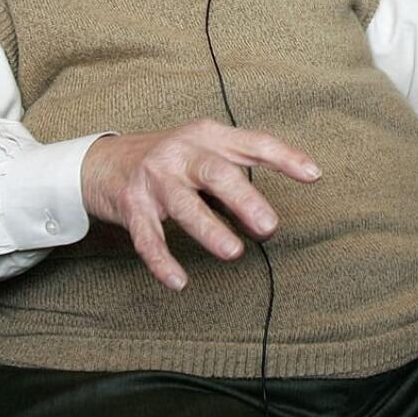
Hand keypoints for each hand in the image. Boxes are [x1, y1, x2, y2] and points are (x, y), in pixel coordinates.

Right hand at [81, 119, 319, 290]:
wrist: (104, 161)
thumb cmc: (170, 160)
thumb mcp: (205, 151)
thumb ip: (238, 171)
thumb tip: (270, 220)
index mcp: (208, 135)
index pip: (253, 143)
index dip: (284, 157)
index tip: (313, 174)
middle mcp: (182, 152)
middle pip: (216, 172)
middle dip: (243, 199)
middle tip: (269, 227)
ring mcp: (155, 178)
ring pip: (184, 205)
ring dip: (209, 230)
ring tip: (233, 253)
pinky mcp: (132, 205)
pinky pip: (148, 237)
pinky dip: (162, 261)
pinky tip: (179, 281)